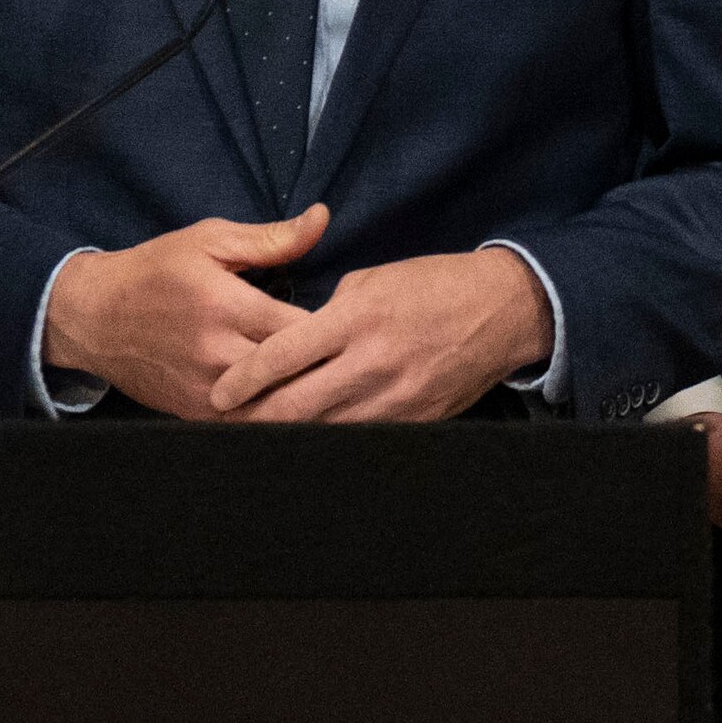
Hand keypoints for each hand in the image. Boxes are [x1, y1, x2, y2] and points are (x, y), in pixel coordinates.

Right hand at [41, 205, 328, 416]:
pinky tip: (288, 400)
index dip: (331, 327)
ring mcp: (205, 391)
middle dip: (321, 365)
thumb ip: (271, 238)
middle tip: (343, 355)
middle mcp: (217, 354)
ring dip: (300, 395)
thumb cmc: (155, 270)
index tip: (344, 321)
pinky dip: (271, 414)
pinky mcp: (195, 415)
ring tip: (324, 382)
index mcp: (227, 306)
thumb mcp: (210, 240)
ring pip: (274, 406)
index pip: (303, 329)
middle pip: (292, 373)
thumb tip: (322, 218)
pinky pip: (247, 424)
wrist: (94, 317)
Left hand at [213, 244, 550, 422]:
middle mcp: (372, 363)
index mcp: (357, 319)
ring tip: (257, 439)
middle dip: (255, 420)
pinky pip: (360, 440)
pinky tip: (311, 443)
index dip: (245, 379)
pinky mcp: (414, 422)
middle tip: (225, 427)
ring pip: (325, 431)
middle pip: (297, 406)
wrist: (501, 311)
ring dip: (288, 438)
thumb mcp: (375, 279)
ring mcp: (395, 399)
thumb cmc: (433, 285)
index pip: (284, 355)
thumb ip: (330, 311)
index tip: (220, 393)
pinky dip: (331, 441)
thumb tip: (297, 337)